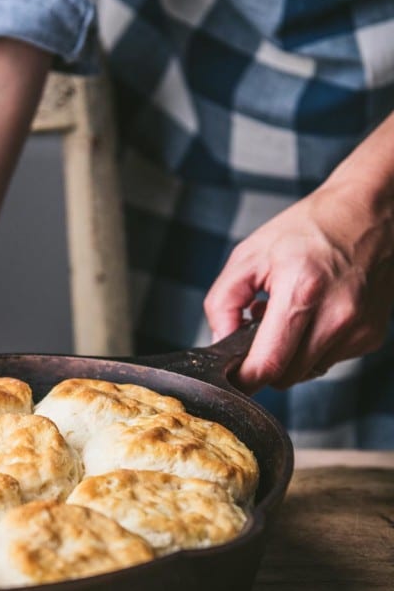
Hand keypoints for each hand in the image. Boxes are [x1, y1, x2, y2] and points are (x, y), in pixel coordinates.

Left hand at [203, 178, 393, 392]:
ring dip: (290, 355)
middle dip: (264, 362)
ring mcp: (358, 328)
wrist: (367, 212)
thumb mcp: (249, 255)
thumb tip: (219, 341)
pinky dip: (313, 347)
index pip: (269, 363)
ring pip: (307, 372)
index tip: (231, 375)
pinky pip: (329, 360)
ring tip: (289, 315)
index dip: (243, 378)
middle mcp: (337, 314)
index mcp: (302, 291)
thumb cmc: (309, 228)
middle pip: (286, 376)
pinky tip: (313, 315)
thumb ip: (223, 302)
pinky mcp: (371, 335)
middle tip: (258, 330)